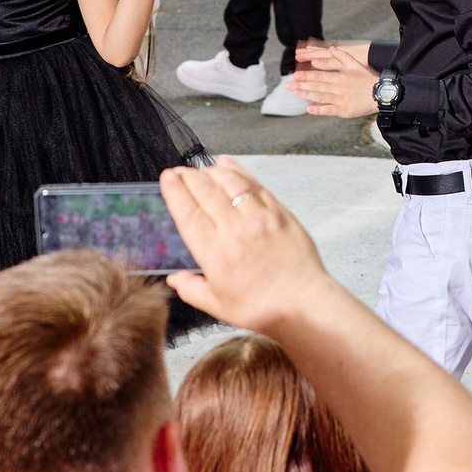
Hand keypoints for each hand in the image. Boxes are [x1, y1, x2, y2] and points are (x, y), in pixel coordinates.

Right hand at [158, 159, 339, 331]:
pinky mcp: (280, 213)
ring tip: (201, 169)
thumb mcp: (218, 306)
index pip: (188, 212)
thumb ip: (192, 289)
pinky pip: (255, 185)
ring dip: (212, 171)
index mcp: (215, 252)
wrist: (304, 302)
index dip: (175, 191)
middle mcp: (236, 230)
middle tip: (179, 171)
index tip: (167, 179)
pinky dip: (240, 172)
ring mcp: (260, 218)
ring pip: (231, 182)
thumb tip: (175, 279)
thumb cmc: (264, 306)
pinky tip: (229, 166)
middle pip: (206, 190)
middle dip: (188, 176)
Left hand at [292, 43, 384, 117]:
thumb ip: (342, 56)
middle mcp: (338, 88)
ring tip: (296, 93)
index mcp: (340, 77)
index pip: (320, 75)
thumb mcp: (356, 64)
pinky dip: (319, 110)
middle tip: (288, 85)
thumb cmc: (368, 79)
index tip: (295, 75)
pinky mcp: (344, 110)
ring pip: (320, 97)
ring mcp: (340, 99)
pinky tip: (309, 109)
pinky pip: (329, 110)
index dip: (307, 75)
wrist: (381, 94)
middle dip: (302, 85)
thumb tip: (331, 48)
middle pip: (317, 86)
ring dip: (307, 95)